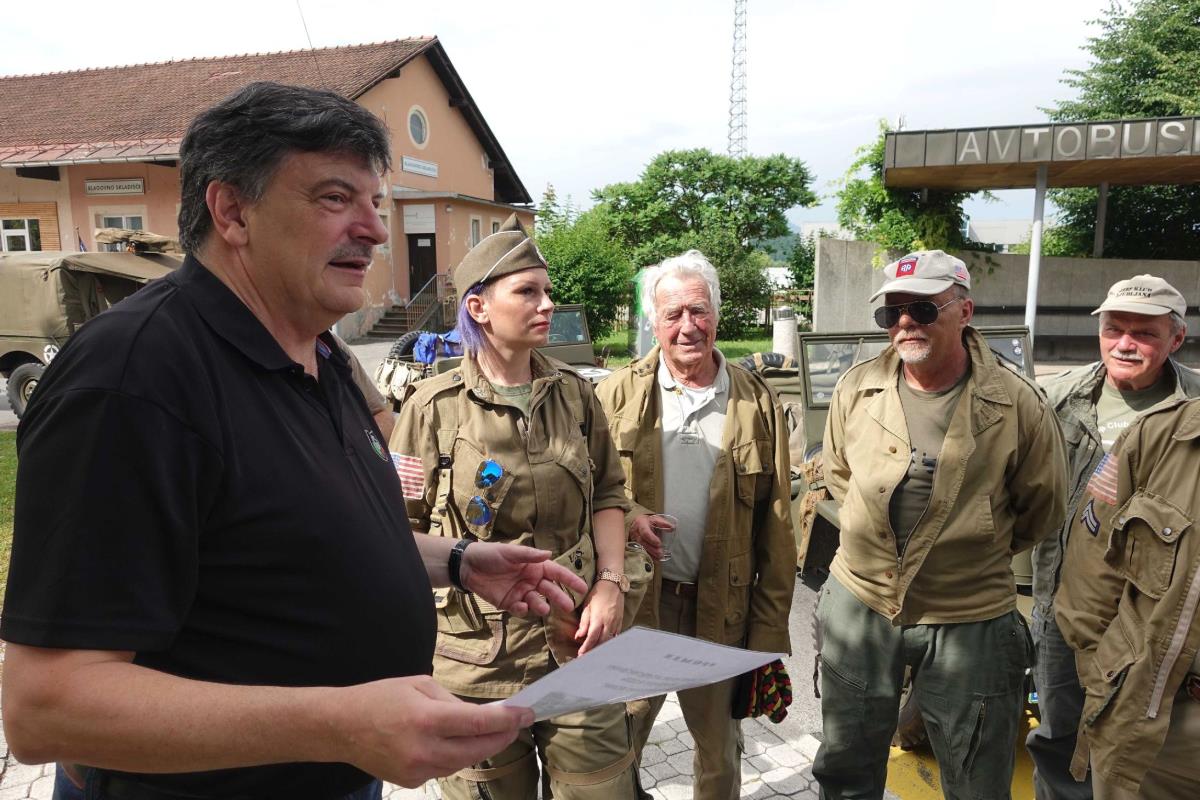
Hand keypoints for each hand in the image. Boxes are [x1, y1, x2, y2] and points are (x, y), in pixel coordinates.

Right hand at [341, 675, 532, 787]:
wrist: (342, 728)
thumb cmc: (381, 698)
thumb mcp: (419, 685)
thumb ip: (452, 701)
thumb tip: (480, 715)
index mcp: (427, 719)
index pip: (479, 723)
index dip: (508, 720)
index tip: (527, 713)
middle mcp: (424, 749)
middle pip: (478, 748)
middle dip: (504, 736)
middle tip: (518, 723)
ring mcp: (418, 770)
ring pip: (464, 762)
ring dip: (483, 747)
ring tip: (495, 731)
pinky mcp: (412, 781)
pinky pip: (445, 769)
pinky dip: (457, 755)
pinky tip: (459, 743)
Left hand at [461, 542, 587, 615]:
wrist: (468, 566)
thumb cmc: (490, 554)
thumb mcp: (510, 552)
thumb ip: (529, 555)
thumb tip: (548, 554)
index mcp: (534, 566)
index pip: (556, 573)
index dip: (570, 580)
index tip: (583, 588)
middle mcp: (531, 580)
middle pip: (550, 590)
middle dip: (560, 597)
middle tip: (569, 606)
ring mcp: (521, 592)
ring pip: (537, 602)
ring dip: (542, 606)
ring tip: (544, 608)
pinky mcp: (509, 603)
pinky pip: (520, 609)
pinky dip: (523, 610)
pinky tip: (521, 606)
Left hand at [575, 581, 623, 655]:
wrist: (612, 584)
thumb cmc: (597, 594)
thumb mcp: (587, 606)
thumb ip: (584, 622)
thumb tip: (578, 636)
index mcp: (598, 618)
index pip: (592, 638)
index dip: (586, 648)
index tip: (581, 656)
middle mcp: (609, 622)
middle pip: (602, 642)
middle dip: (594, 651)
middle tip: (587, 659)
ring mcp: (616, 623)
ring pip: (610, 641)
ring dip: (602, 648)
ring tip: (595, 655)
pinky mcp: (620, 622)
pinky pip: (616, 636)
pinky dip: (610, 643)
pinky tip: (605, 647)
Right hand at [629, 514, 672, 560]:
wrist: (637, 522)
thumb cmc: (648, 521)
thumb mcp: (655, 519)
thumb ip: (663, 523)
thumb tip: (672, 528)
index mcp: (641, 524)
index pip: (645, 532)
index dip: (652, 539)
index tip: (659, 543)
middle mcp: (636, 532)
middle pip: (643, 542)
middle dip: (652, 548)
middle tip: (660, 553)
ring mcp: (634, 539)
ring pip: (641, 548)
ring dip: (650, 553)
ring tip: (659, 557)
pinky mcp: (635, 545)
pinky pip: (640, 551)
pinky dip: (648, 556)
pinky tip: (655, 559)